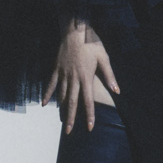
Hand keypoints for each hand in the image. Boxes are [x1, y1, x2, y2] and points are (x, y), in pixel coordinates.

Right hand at [42, 18, 119, 132]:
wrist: (75, 31)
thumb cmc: (92, 43)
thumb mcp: (104, 58)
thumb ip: (109, 76)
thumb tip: (117, 90)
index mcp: (86, 77)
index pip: (88, 101)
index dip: (89, 115)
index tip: (89, 127)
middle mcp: (73, 78)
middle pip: (72, 102)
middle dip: (71, 118)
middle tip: (69, 132)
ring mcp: (63, 74)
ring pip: (62, 95)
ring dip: (62, 109)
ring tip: (62, 121)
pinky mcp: (56, 69)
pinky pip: (51, 84)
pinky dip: (48, 94)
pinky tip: (45, 104)